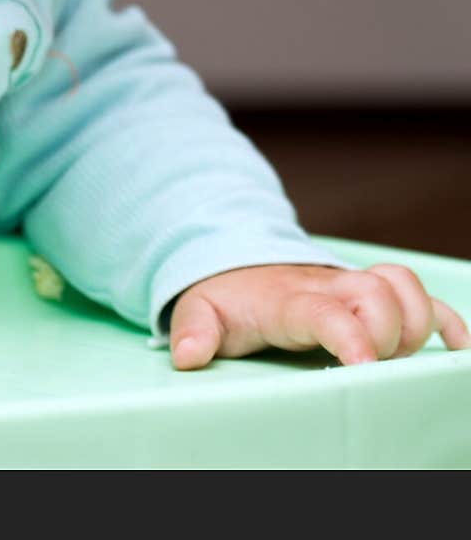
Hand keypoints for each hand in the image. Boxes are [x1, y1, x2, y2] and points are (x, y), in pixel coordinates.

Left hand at [168, 261, 470, 369]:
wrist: (240, 264)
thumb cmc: (227, 297)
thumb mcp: (199, 310)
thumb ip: (192, 331)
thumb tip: (188, 356)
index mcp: (289, 298)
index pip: (327, 311)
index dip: (352, 336)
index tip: (363, 366)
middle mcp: (331, 286)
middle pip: (378, 296)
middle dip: (386, 335)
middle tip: (369, 368)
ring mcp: (355, 286)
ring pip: (404, 288)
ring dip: (413, 325)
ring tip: (396, 359)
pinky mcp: (372, 292)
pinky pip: (420, 297)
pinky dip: (441, 319)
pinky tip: (452, 347)